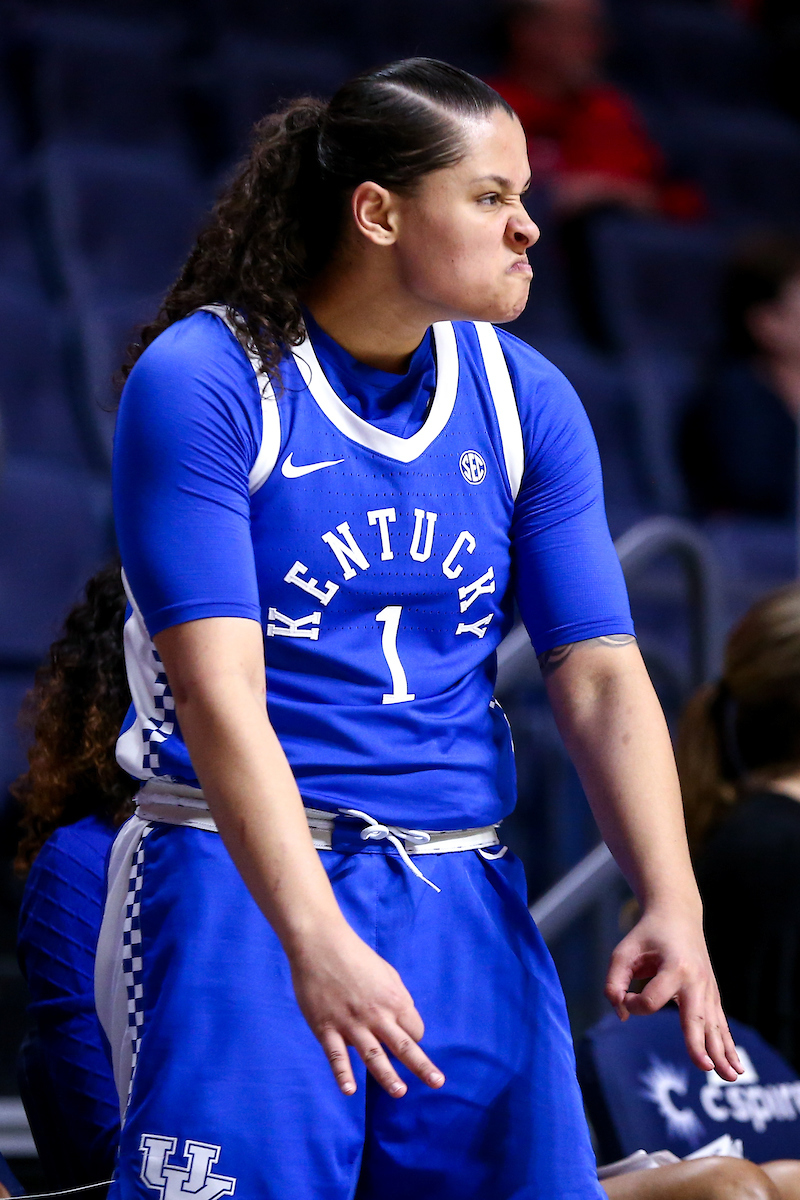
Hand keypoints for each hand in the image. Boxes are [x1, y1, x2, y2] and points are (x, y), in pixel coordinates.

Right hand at [289, 921, 444, 1097]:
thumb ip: (398, 997)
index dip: (414, 1038)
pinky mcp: (326, 1027)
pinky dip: (343, 1074)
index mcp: (393, 999)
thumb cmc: (355, 956)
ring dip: (388, 1077)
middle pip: (404, 1047)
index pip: (414, 1031)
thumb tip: (405, 1019)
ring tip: (400, 1092)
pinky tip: (350, 1090)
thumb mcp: (386, 972)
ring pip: (374, 1056)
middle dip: (422, 1066)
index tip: (406, 1042)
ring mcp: (351, 1023)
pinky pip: (337, 1056)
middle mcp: (376, 1015)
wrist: (320, 944)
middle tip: (437, 1083)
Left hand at [604, 907, 742, 1081]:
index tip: (623, 996)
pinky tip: (736, 1067)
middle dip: (699, 1043)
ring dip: (722, 1052)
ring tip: (730, 1077)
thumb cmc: (647, 935)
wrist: (678, 916)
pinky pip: (720, 1024)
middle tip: (705, 1067)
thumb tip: (622, 1014)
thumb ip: (614, 981)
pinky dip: (728, 1045)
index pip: (652, 1000)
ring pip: (714, 1026)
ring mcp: (708, 988)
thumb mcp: (623, 952)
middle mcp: (696, 979)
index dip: (632, 1004)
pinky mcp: (711, 995)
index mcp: (674, 966)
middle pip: (695, 1017)